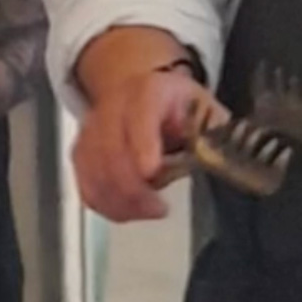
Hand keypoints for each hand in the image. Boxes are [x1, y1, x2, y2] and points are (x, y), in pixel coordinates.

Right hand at [73, 69, 220, 222]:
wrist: (144, 91)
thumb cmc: (180, 108)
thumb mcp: (208, 112)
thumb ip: (215, 136)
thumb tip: (220, 162)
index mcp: (149, 90)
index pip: (140, 114)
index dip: (143, 143)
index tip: (151, 172)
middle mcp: (113, 105)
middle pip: (110, 149)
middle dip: (133, 187)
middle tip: (159, 208)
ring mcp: (92, 128)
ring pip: (93, 170)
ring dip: (120, 200)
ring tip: (150, 211)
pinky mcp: (82, 152)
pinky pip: (86, 184)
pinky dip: (105, 204)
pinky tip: (128, 211)